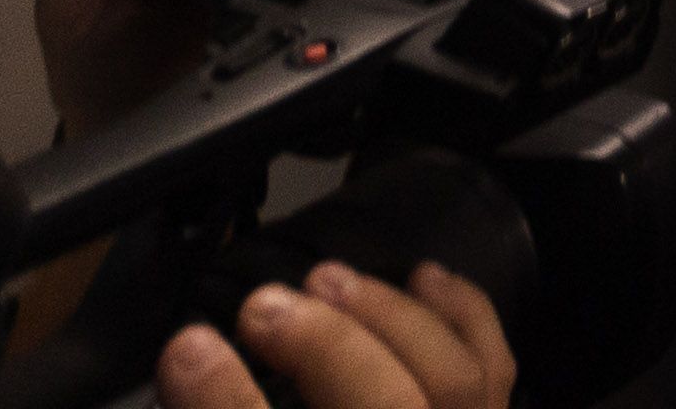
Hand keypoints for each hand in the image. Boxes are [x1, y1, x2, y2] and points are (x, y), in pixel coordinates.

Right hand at [156, 263, 512, 408]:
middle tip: (260, 307)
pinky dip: (461, 317)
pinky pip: (493, 373)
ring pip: (450, 382)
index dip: (223, 402)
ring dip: (387, 321)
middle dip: (326, 348)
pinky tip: (424, 278)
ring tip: (327, 281)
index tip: (183, 347)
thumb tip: (184, 368)